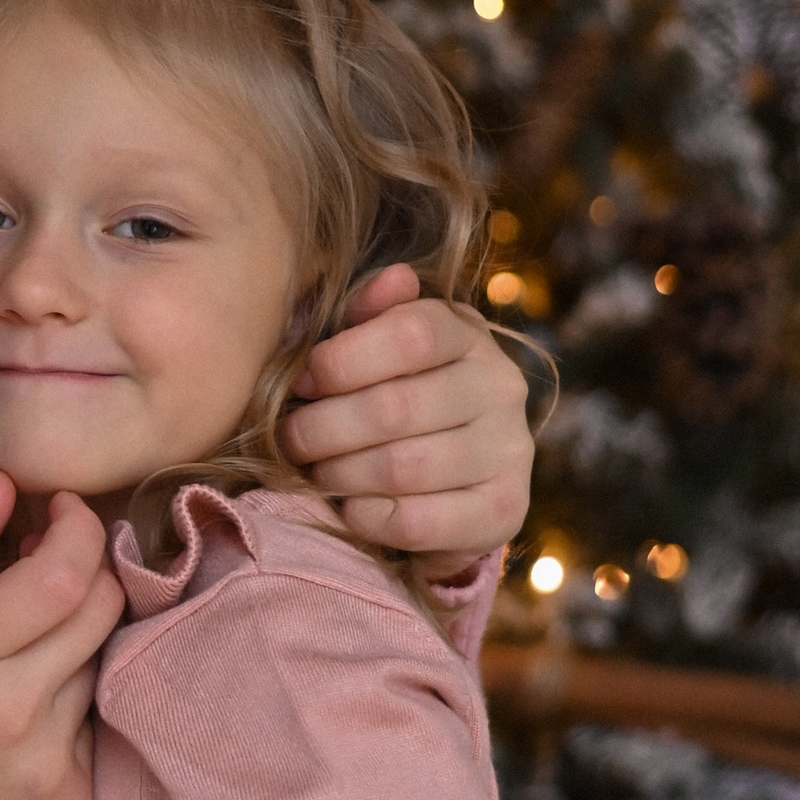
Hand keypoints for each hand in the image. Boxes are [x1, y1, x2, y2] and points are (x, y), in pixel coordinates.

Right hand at [0, 478, 124, 799]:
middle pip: (101, 612)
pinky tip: (12, 720)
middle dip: (87, 569)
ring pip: (99, 667)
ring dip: (71, 641)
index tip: (61, 510)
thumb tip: (4, 490)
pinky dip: (64, 707)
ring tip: (14, 651)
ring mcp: (46, 767)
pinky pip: (91, 730)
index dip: (78, 528)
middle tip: (48, 563)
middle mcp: (9, 713)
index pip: (63, 575)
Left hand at [282, 264, 533, 573]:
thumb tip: (393, 277)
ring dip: (339, 473)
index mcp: (468, 335)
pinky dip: (366, 516)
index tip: (300, 382)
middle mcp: (501, 388)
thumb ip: (370, 313)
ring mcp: (510, 452)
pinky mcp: (504, 512)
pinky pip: (417, 521)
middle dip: (324, 427)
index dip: (342, 360)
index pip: (412, 334)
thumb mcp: (378, 346)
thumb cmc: (395, 393)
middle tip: (290, 439)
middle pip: (397, 408)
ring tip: (314, 470)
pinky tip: (348, 506)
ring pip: (403, 467)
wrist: (452, 477)